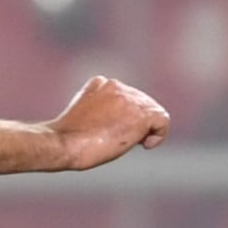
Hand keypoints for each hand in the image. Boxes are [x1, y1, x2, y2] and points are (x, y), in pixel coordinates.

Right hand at [47, 77, 170, 170]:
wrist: (65, 143)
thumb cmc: (67, 138)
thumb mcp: (82, 115)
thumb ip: (100, 110)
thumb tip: (116, 123)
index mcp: (100, 83)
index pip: (124, 96)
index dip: (124, 114)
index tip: (113, 130)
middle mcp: (117, 85)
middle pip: (141, 102)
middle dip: (136, 121)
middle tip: (123, 140)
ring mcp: (130, 99)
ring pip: (152, 110)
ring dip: (146, 128)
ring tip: (134, 143)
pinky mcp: (142, 114)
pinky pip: (162, 120)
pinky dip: (158, 134)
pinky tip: (145, 145)